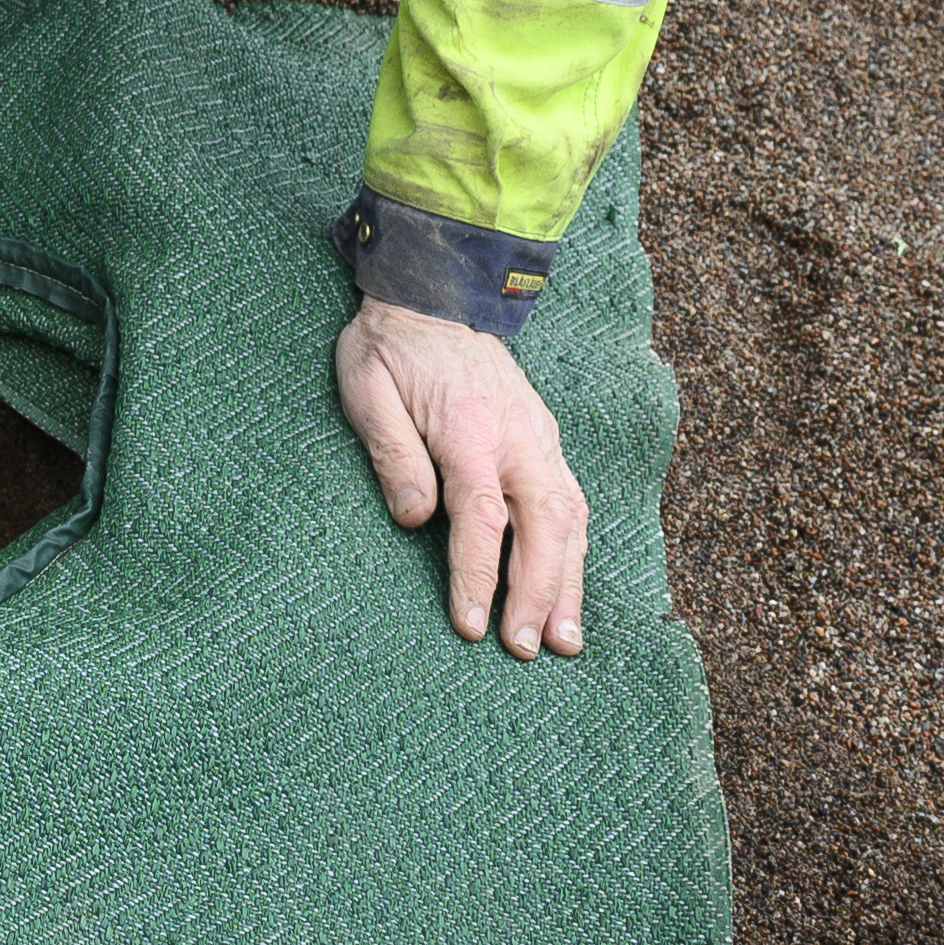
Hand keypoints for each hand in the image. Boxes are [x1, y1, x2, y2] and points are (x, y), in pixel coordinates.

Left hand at [334, 298, 585, 658]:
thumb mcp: (367, 389)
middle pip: (543, 527)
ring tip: (565, 641)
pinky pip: (573, 503)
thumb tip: (413, 519)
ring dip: (569, 582)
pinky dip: (577, 552)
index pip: (481, 517)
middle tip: (528, 649)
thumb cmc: (391, 348)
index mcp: (467, 429)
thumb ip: (392, 454)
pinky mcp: (547, 440)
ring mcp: (541, 439)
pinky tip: (570, 589)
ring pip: (570, 520)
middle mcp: (518, 438)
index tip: (471, 624)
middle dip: (538, 593)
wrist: (435, 295)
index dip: (477, 575)